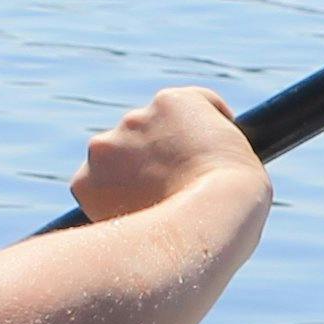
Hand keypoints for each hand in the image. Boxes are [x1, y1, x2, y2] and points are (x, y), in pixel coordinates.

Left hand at [70, 86, 266, 226]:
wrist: (210, 219)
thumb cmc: (237, 195)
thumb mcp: (238, 154)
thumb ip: (209, 147)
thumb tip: (195, 162)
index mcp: (176, 101)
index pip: (177, 114)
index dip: (185, 142)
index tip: (191, 163)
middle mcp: (136, 116)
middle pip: (141, 137)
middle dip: (151, 160)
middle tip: (170, 193)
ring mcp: (107, 146)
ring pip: (113, 163)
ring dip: (127, 181)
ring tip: (151, 213)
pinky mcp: (85, 180)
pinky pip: (93, 191)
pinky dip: (106, 205)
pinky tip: (133, 222)